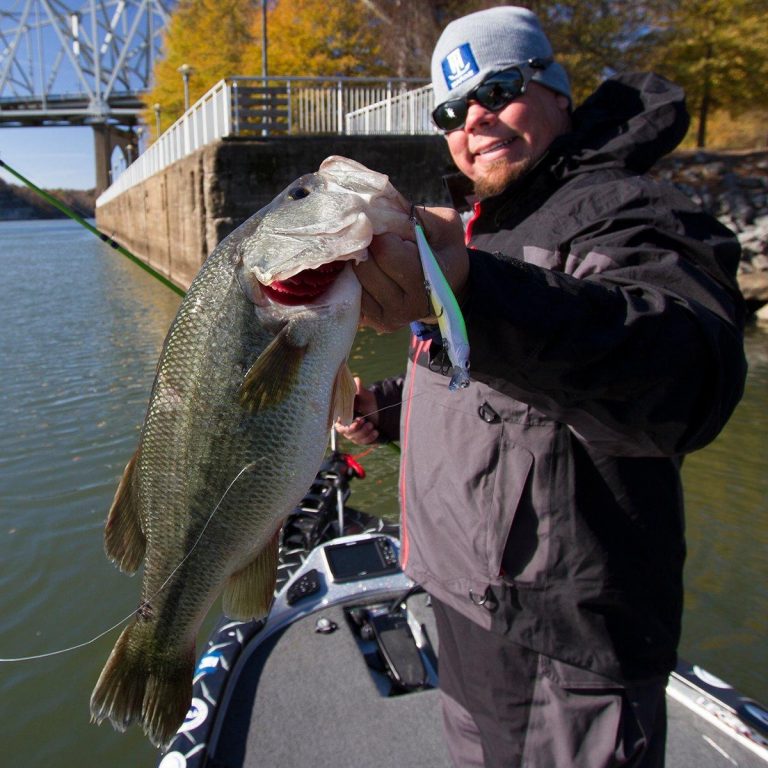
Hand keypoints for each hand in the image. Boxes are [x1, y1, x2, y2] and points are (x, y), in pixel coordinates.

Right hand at [334, 377, 379, 445]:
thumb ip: (359, 389)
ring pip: (355, 438)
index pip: (338, 423)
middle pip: (346, 432)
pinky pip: (363, 442)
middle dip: (357, 429)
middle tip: (366, 421)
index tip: (357, 419)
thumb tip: (357, 380)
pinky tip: (376, 432)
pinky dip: (370, 438)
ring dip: (364, 432)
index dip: (346, 424)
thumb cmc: (367, 402)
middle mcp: (345, 425)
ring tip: (372, 425)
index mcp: (342, 415)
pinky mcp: (360, 439)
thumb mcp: (364, 395)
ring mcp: (353, 434)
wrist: (379, 411)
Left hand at [355, 207, 468, 332]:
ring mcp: (389, 319)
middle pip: (367, 266)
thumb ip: (418, 216)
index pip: (387, 252)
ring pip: (355, 279)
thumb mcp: (444, 225)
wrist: (448, 288)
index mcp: (429, 283)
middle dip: (369, 247)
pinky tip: (368, 268)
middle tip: (378, 240)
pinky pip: (351, 293)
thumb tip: (380, 205)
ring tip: (373, 254)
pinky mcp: (373, 323)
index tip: (391, 231)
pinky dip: (354, 277)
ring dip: (359, 261)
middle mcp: (408, 307)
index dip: (384, 234)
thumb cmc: (444, 251)